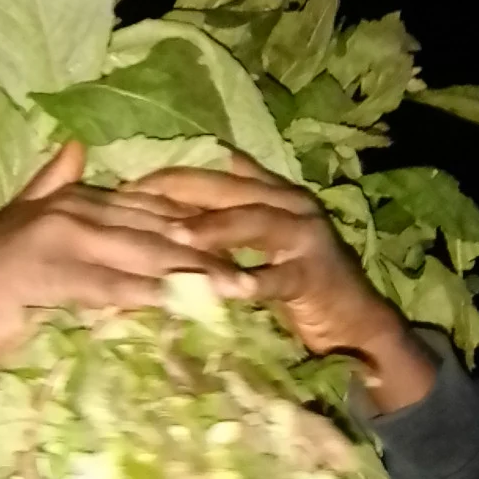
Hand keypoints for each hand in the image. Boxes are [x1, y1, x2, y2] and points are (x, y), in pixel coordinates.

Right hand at [0, 141, 241, 368]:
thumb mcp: (22, 218)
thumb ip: (53, 182)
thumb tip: (78, 145)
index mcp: (74, 199)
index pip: (148, 210)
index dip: (195, 228)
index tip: (237, 245)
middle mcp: (73, 210)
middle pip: (154, 232)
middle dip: (206, 253)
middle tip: (251, 273)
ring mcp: (61, 240)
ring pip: (140, 257)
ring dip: (191, 276)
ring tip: (233, 291)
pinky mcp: (50, 274)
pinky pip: (109, 287)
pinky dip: (147, 295)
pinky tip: (181, 306)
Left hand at [127, 151, 408, 358]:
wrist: (353, 320)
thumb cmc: (301, 282)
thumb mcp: (267, 238)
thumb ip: (241, 205)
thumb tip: (218, 158)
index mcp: (273, 194)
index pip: (214, 178)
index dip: (171, 179)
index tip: (125, 186)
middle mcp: (291, 205)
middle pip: (231, 191)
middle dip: (183, 194)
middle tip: (136, 201)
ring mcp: (306, 237)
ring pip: (256, 223)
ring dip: (215, 228)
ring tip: (176, 234)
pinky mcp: (315, 275)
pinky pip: (281, 277)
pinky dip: (257, 281)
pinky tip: (233, 288)